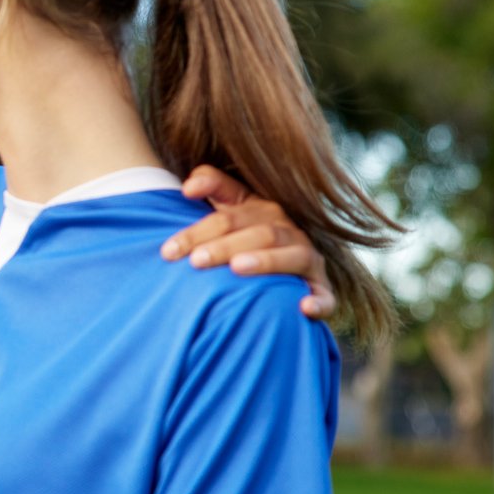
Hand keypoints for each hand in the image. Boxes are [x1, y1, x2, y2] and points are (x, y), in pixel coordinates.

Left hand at [161, 165, 334, 319]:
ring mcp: (307, 258)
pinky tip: (303, 308)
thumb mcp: (230, 206)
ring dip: (266, 261)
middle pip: (257, 232)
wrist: (286, 266)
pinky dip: (318, 301)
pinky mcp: (321, 287)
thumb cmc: (243, 236)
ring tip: (237, 268)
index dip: (197, 230)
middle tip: (195, 261)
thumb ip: (211, 186)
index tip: (168, 250)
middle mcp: (287, 230)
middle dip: (224, 246)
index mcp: (262, 210)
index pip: (227, 216)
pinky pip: (325, 295)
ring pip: (291, 255)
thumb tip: (188, 186)